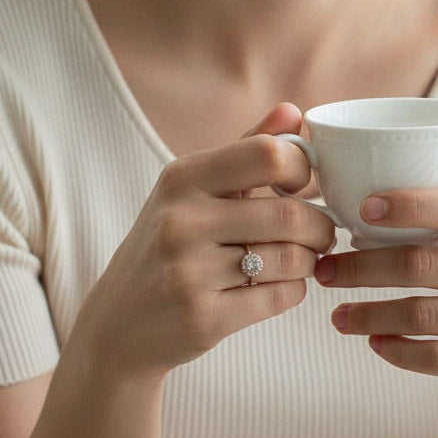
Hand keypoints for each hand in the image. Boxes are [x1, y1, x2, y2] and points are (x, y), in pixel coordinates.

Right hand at [74, 104, 336, 379]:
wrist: (117, 326)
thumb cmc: (166, 248)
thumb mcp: (191, 191)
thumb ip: (245, 150)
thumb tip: (294, 112)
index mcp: (181, 179)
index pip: (268, 154)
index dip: (302, 169)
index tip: (301, 186)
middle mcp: (181, 221)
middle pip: (291, 214)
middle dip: (320, 226)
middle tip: (321, 233)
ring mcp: (189, 273)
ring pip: (292, 259)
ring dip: (310, 261)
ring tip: (300, 260)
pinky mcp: (203, 319)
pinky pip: (281, 296)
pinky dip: (294, 290)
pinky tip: (279, 286)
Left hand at [314, 188, 437, 414]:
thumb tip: (377, 208)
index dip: (410, 204)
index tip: (361, 207)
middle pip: (424, 264)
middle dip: (361, 268)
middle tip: (323, 271)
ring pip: (423, 314)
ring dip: (369, 315)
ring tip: (337, 316)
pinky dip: (399, 352)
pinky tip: (375, 344)